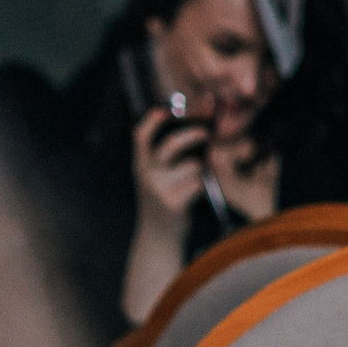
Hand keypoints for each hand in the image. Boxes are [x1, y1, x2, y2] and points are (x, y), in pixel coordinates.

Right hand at [131, 109, 207, 223]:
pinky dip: (204, 186)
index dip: (152, 121)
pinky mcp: (174, 203)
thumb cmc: (164, 199)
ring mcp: (158, 189)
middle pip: (171, 145)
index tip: (165, 110)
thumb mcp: (154, 177)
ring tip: (195, 182)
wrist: (159, 236)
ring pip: (193, 166)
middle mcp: (146, 175)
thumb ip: (162, 158)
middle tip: (207, 133)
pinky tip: (197, 195)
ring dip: (202, 170)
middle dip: (193, 135)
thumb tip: (191, 130)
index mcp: (141, 165)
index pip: (141, 137)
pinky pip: (200, 183)